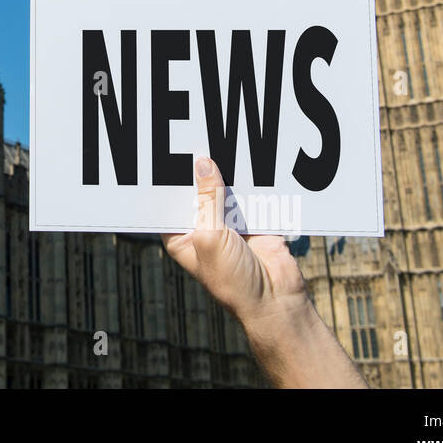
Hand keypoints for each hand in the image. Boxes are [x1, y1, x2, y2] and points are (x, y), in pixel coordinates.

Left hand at [162, 156, 365, 387]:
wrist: (277, 301)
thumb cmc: (234, 282)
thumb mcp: (212, 237)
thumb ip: (208, 199)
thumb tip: (202, 163)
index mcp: (182, 237)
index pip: (169, 203)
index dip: (166, 182)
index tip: (164, 154)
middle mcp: (203, 229)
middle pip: (197, 192)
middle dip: (198, 172)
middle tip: (195, 141)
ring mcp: (229, 225)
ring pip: (224, 189)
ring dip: (225, 173)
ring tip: (219, 142)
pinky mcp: (254, 221)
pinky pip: (249, 194)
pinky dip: (249, 181)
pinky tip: (245, 160)